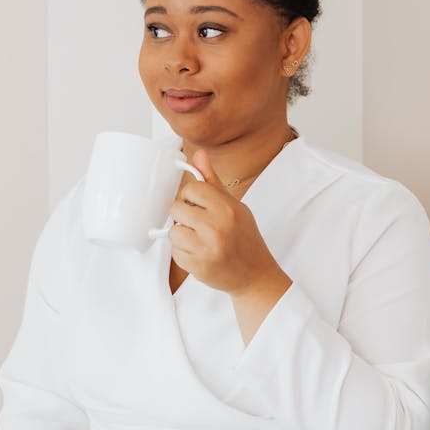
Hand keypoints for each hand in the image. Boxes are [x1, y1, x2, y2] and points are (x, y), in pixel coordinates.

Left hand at [169, 150, 285, 297]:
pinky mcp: (198, 266)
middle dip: (184, 216)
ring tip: (200, 240)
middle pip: (177, 208)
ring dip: (182, 235)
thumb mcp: (234, 206)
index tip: (200, 205)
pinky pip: (175, 252)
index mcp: (227, 208)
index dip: (192, 197)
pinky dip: (184, 253)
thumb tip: (198, 155)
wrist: (255, 274)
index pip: (192, 189)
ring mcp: (206, 248)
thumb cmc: (244, 237)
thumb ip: (213, 182)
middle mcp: (216, 227)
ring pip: (173, 231)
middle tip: (199, 224)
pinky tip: (201, 253)